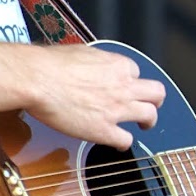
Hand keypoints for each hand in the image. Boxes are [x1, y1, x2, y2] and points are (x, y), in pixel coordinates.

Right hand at [27, 44, 165, 148]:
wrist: (38, 79)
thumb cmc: (51, 64)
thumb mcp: (80, 51)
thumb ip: (94, 61)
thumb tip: (92, 63)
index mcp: (117, 65)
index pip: (134, 72)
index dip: (129, 80)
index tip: (124, 85)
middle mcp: (123, 86)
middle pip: (156, 93)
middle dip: (155, 100)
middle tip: (151, 105)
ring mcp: (116, 109)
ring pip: (150, 115)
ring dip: (148, 121)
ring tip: (144, 125)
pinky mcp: (104, 130)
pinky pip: (126, 140)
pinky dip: (124, 143)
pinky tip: (118, 143)